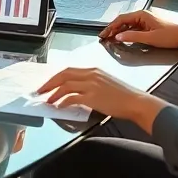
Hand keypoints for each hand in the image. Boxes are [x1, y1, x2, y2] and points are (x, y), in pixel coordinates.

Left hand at [37, 67, 166, 129]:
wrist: (136, 102)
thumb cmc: (123, 96)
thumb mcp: (105, 83)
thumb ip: (91, 84)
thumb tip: (76, 91)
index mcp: (93, 70)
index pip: (69, 70)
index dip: (56, 77)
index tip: (48, 83)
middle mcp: (91, 74)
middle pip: (63, 75)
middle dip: (49, 83)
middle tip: (41, 90)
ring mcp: (92, 85)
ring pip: (65, 85)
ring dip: (53, 93)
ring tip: (47, 100)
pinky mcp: (93, 96)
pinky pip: (72, 97)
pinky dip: (63, 101)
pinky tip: (59, 106)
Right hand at [99, 10, 177, 48]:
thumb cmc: (172, 35)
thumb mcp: (150, 38)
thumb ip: (132, 36)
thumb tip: (118, 36)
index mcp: (142, 15)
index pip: (121, 19)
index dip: (111, 27)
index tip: (103, 34)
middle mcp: (144, 15)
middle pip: (124, 21)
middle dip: (113, 29)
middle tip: (105, 37)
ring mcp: (148, 20)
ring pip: (130, 24)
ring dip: (120, 31)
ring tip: (112, 38)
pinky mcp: (151, 25)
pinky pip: (136, 27)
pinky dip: (128, 32)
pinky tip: (126, 38)